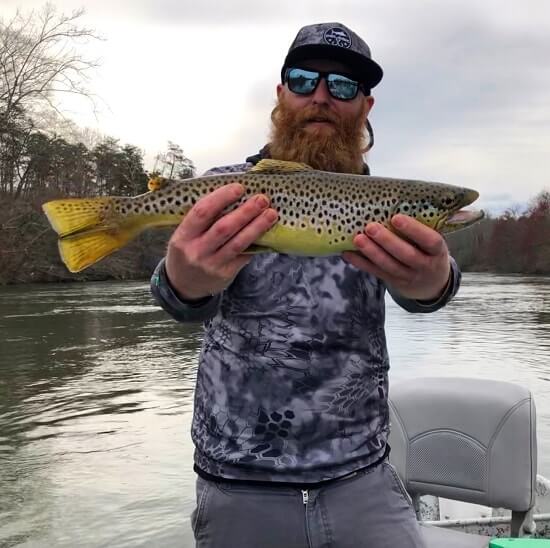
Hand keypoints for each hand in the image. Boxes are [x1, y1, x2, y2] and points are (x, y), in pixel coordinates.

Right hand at [165, 183, 277, 299]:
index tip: (239, 188)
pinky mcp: (225, 274)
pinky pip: (244, 256)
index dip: (221, 197)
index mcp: (183, 236)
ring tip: (271, 214)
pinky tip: (268, 233)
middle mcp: (196, 251)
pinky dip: (257, 244)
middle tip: (262, 199)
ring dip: (257, 227)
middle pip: (224, 228)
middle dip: (245, 212)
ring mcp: (211, 264)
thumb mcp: (185, 235)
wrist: (183, 286)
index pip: (202, 212)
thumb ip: (203, 219)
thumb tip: (233, 195)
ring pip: (238, 243)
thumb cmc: (187, 252)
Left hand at [342, 214, 450, 300]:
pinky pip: (375, 272)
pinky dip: (361, 263)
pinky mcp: (393, 282)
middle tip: (371, 227)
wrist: (431, 284)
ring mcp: (408, 276)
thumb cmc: (429, 252)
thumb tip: (403, 200)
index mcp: (437, 252)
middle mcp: (424, 266)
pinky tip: (348, 253)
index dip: (414, 230)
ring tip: (357, 238)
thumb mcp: (434, 241)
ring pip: (388, 265)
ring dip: (371, 252)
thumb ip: (424, 225)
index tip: (396, 217)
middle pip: (406, 254)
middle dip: (387, 241)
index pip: (430, 241)